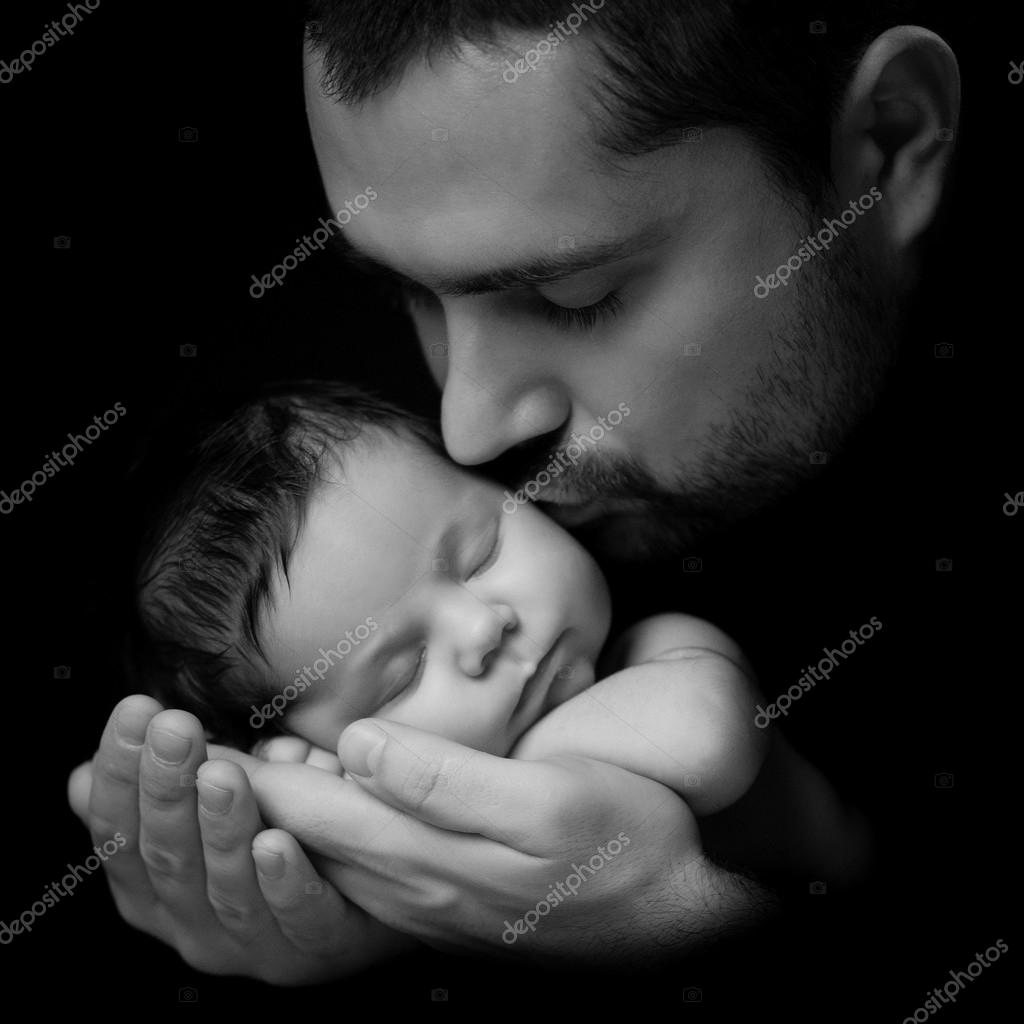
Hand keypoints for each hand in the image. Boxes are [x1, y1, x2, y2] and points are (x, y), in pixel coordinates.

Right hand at [67, 696, 418, 983]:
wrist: (373, 890)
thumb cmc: (278, 838)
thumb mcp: (212, 810)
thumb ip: (157, 798)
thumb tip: (80, 778)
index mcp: (159, 892)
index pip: (121, 836)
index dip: (121, 776)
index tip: (134, 710)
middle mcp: (195, 927)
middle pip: (168, 860)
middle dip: (166, 790)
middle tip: (175, 726)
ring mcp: (256, 946)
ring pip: (228, 890)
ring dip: (221, 830)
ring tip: (222, 773)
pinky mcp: (319, 948)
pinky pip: (300, 920)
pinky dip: (284, 883)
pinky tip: (278, 840)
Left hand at [240, 719, 776, 965]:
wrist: (674, 910)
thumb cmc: (622, 838)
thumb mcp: (547, 801)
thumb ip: (447, 780)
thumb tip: (360, 748)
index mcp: (430, 853)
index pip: (314, 808)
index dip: (249, 774)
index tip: (189, 744)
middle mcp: (415, 883)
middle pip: (304, 837)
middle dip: (238, 799)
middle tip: (179, 755)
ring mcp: (429, 897)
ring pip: (326, 855)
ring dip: (268, 820)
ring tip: (221, 778)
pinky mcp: (448, 896)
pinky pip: (361, 867)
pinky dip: (315, 837)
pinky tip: (309, 814)